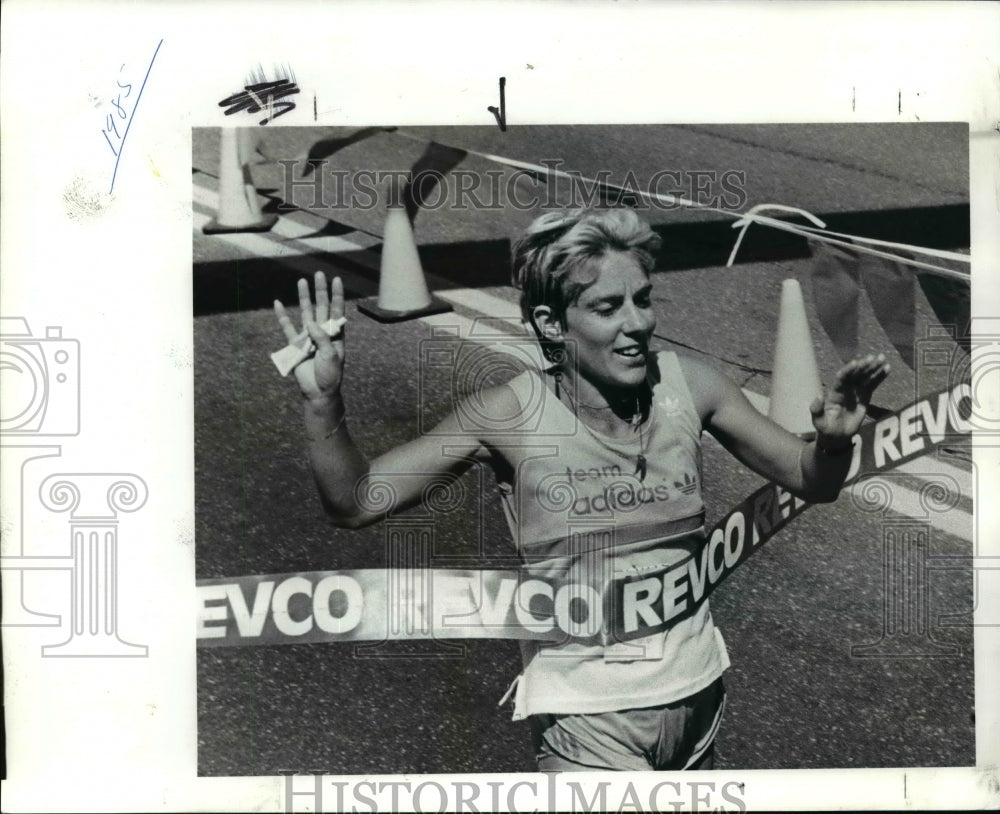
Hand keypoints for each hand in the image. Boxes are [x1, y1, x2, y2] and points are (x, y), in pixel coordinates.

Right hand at [274, 272, 344, 402]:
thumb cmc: (330, 375)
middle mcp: (322, 332)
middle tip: (318, 273)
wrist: (318, 391)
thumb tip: (309, 322)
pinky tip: (278, 303)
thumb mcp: (331, 355)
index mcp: (335, 334)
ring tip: (302, 281)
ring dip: (304, 298)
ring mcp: (308, 337)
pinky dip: (282, 316)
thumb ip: (321, 338)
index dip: (337, 295)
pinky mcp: (295, 345)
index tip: (336, 279)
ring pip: (305, 312)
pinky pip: (287, 327)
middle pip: (321, 306)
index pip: (337, 310)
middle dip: (320, 290)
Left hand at [809, 353, 889, 446]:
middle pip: (855, 374)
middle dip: (863, 366)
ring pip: (865, 377)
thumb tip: (817, 396)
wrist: (836, 435)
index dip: (848, 370)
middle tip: (873, 357)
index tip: (855, 362)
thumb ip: (816, 409)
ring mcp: (855, 392)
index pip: (841, 378)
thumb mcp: (818, 421)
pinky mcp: (864, 396)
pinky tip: (887, 368)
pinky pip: (872, 384)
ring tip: (882, 358)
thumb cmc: (825, 427)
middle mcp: (845, 389)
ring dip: (873, 367)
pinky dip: (879, 377)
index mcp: (833, 392)